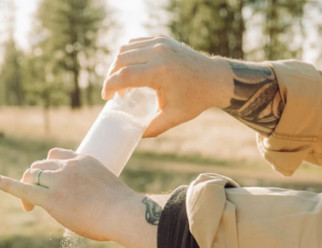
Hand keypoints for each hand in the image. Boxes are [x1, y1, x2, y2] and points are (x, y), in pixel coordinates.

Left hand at [0, 150, 160, 247]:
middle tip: (39, 200)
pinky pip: (23, 189)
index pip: (56, 156)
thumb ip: (102, 198)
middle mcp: (68, 167)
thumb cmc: (125, 212)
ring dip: (28, 187)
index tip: (52, 182)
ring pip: (32, 176)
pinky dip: (7, 184)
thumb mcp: (113, 195)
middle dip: (35, 180)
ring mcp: (58, 181)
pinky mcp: (51, 199)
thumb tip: (106, 213)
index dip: (50, 168)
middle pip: (40, 166)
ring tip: (30, 207)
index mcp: (84, 161)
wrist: (124, 215)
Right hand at [102, 36, 232, 136]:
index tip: (106, 97)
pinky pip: (136, 43)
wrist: (214, 79)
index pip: (125, 75)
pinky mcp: (162, 39)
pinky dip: (129, 55)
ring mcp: (160, 43)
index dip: (110, 86)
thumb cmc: (195, 99)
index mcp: (160, 72)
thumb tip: (134, 135)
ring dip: (118, 64)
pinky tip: (130, 69)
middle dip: (111, 75)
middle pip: (121, 59)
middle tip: (113, 92)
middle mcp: (158, 53)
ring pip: (126, 49)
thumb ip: (153, 127)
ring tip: (121, 82)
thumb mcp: (174, 117)